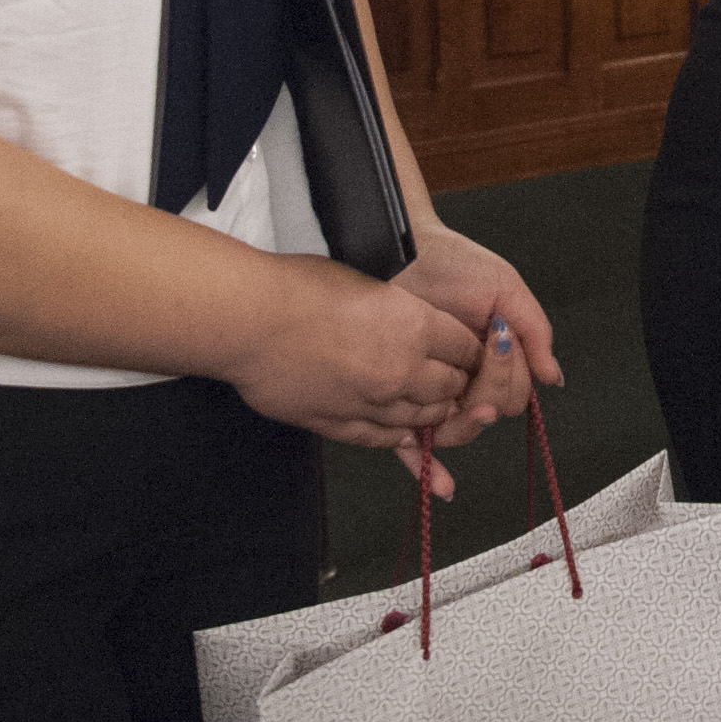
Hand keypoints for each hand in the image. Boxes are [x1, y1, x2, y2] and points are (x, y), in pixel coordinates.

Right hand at [227, 261, 489, 474]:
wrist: (249, 318)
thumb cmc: (297, 288)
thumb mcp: (369, 282)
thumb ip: (403, 310)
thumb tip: (420, 324)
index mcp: (414, 325)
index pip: (467, 348)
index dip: (471, 350)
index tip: (470, 351)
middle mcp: (401, 368)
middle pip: (452, 387)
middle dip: (457, 382)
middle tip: (454, 379)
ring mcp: (372, 402)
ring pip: (424, 418)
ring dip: (433, 411)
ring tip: (434, 404)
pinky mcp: (341, 424)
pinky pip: (385, 440)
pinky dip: (400, 437)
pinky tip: (404, 432)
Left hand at [388, 222, 563, 488]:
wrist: (397, 250)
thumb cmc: (449, 261)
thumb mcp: (505, 288)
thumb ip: (536, 331)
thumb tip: (554, 378)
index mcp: (494, 356)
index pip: (516, 393)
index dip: (511, 374)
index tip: (501, 339)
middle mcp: (465, 376)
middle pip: (491, 414)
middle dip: (490, 389)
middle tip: (482, 353)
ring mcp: (433, 389)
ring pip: (460, 430)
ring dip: (465, 418)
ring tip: (459, 390)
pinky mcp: (400, 398)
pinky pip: (415, 445)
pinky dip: (429, 469)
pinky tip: (442, 486)